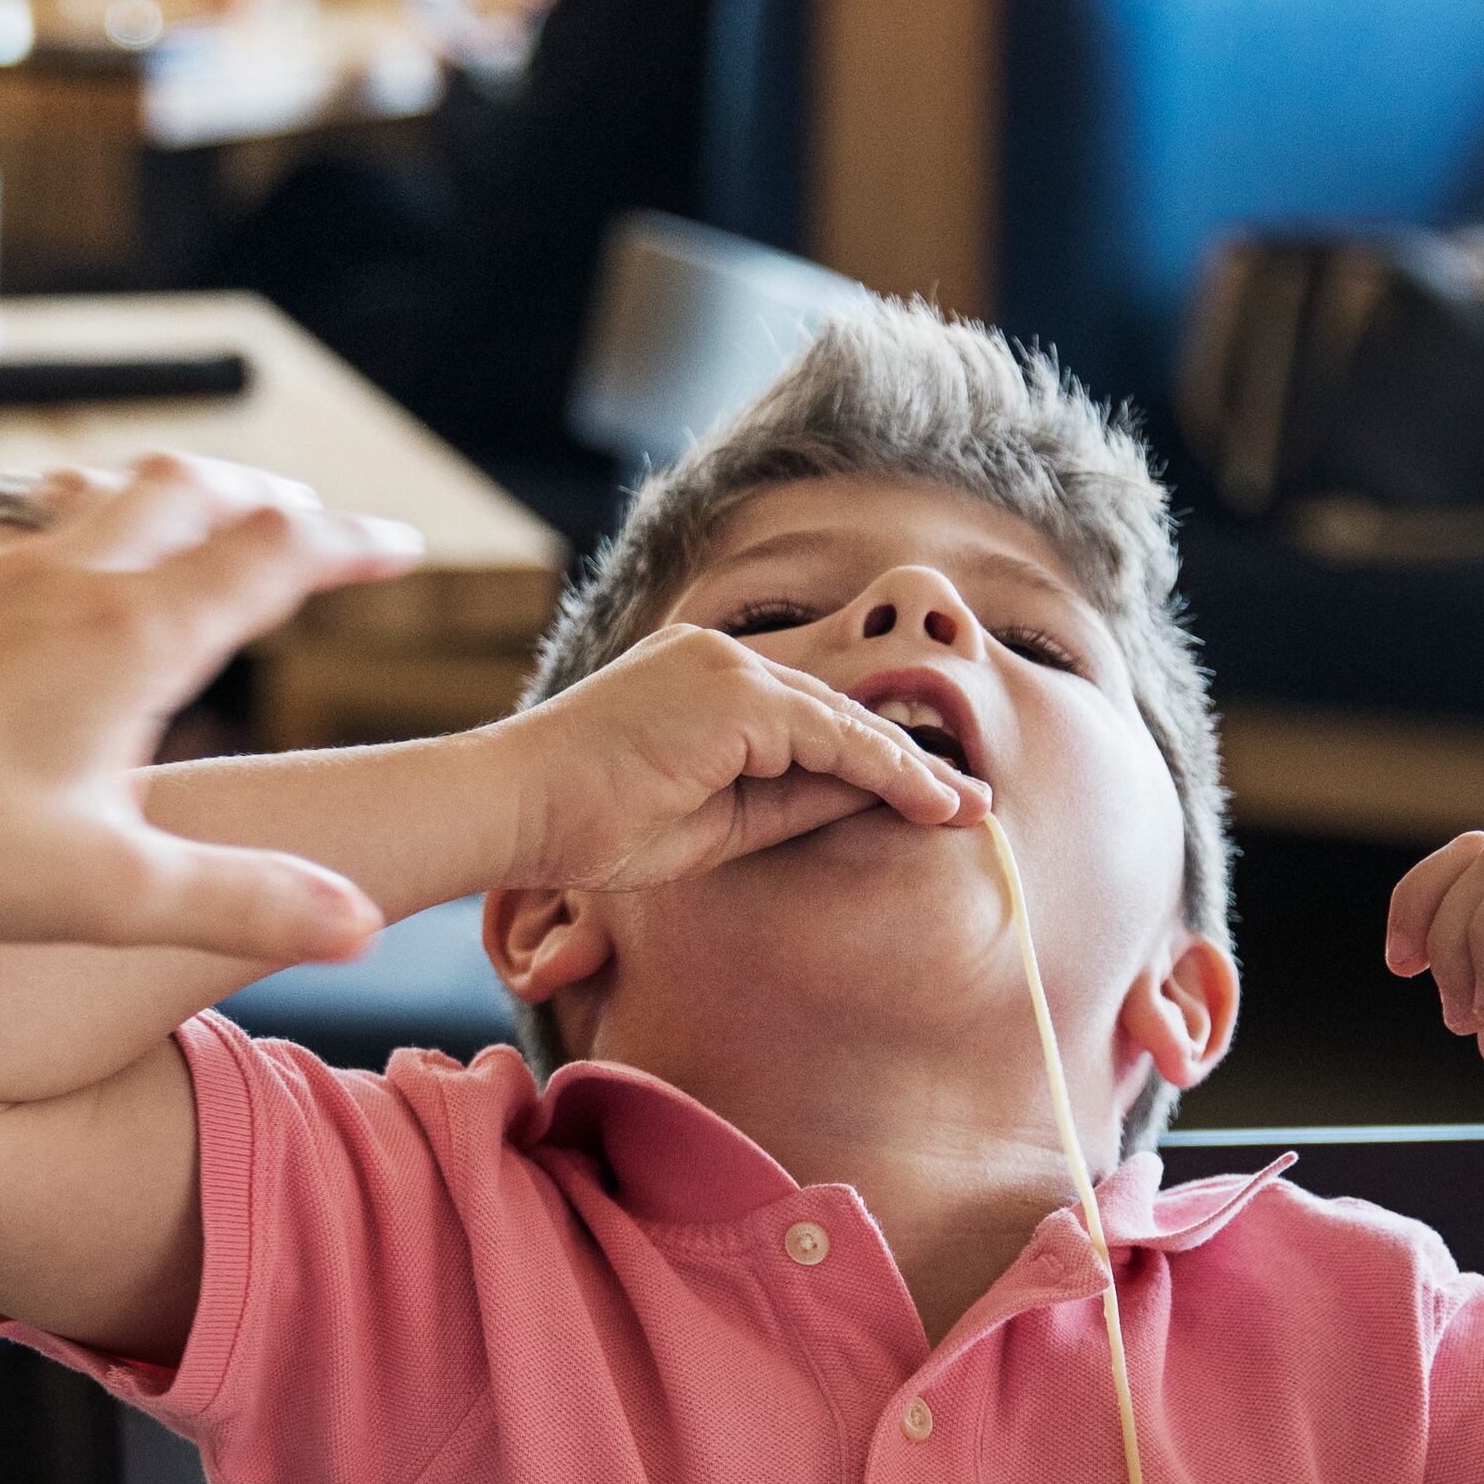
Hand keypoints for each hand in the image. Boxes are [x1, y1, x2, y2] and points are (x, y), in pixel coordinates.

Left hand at [0, 455, 414, 963]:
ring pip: (82, 494)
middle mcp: (57, 578)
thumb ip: (241, 900)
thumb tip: (357, 921)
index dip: (351, 546)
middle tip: (298, 526)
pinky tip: (9, 576)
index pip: (275, 556)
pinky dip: (27, 539)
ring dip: (148, 498)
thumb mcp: (107, 895)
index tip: (402, 547)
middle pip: (188, 490)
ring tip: (175, 523)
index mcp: (130, 638)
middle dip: (260, 499)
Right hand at [469, 622, 981, 891]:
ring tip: (967, 807)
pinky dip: (884, 768)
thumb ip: (785, 802)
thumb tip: (866, 801)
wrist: (511, 808)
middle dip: (909, 757)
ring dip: (911, 766)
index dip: (871, 759)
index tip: (927, 798)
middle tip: (972, 800)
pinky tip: (928, 799)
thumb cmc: (582, 826)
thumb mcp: (709, 822)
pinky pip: (831, 735)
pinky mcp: (734, 694)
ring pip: (842, 718)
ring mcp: (726, 667)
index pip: (806, 717)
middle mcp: (718, 656)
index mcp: (701, 680)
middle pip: (836, 707)